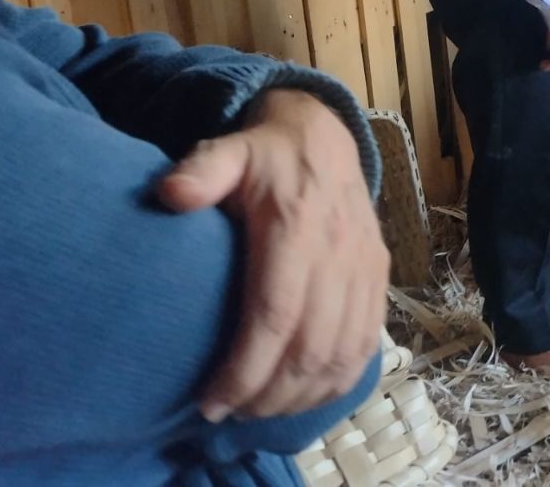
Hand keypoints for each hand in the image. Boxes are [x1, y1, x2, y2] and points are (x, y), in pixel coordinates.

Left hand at [157, 88, 388, 422]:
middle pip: (310, 346)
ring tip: (259, 411)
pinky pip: (366, 342)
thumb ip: (201, 170)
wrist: (325, 136)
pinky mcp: (379, 276)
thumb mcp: (229, 150)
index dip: (245, 368)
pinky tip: (305, 396)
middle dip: (268, 393)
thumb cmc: (265, 155)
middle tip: (228, 413)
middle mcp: (339, 250)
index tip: (211, 401)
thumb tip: (170, 194)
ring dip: (302, 394)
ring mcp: (365, 266)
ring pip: (341, 353)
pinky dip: (338, 380)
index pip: (275, 314)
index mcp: (297, 225)